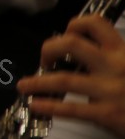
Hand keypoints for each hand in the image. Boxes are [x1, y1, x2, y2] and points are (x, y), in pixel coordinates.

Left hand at [19, 15, 124, 138]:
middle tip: (44, 59)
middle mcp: (115, 66)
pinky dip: (49, 106)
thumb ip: (113, 58)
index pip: (96, 23)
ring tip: (23, 86)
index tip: (66, 31)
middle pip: (71, 43)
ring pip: (63, 79)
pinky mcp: (108, 114)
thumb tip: (82, 54)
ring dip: (38, 82)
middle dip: (49, 48)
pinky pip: (71, 109)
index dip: (75, 23)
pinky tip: (35, 105)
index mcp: (123, 52)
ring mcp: (110, 90)